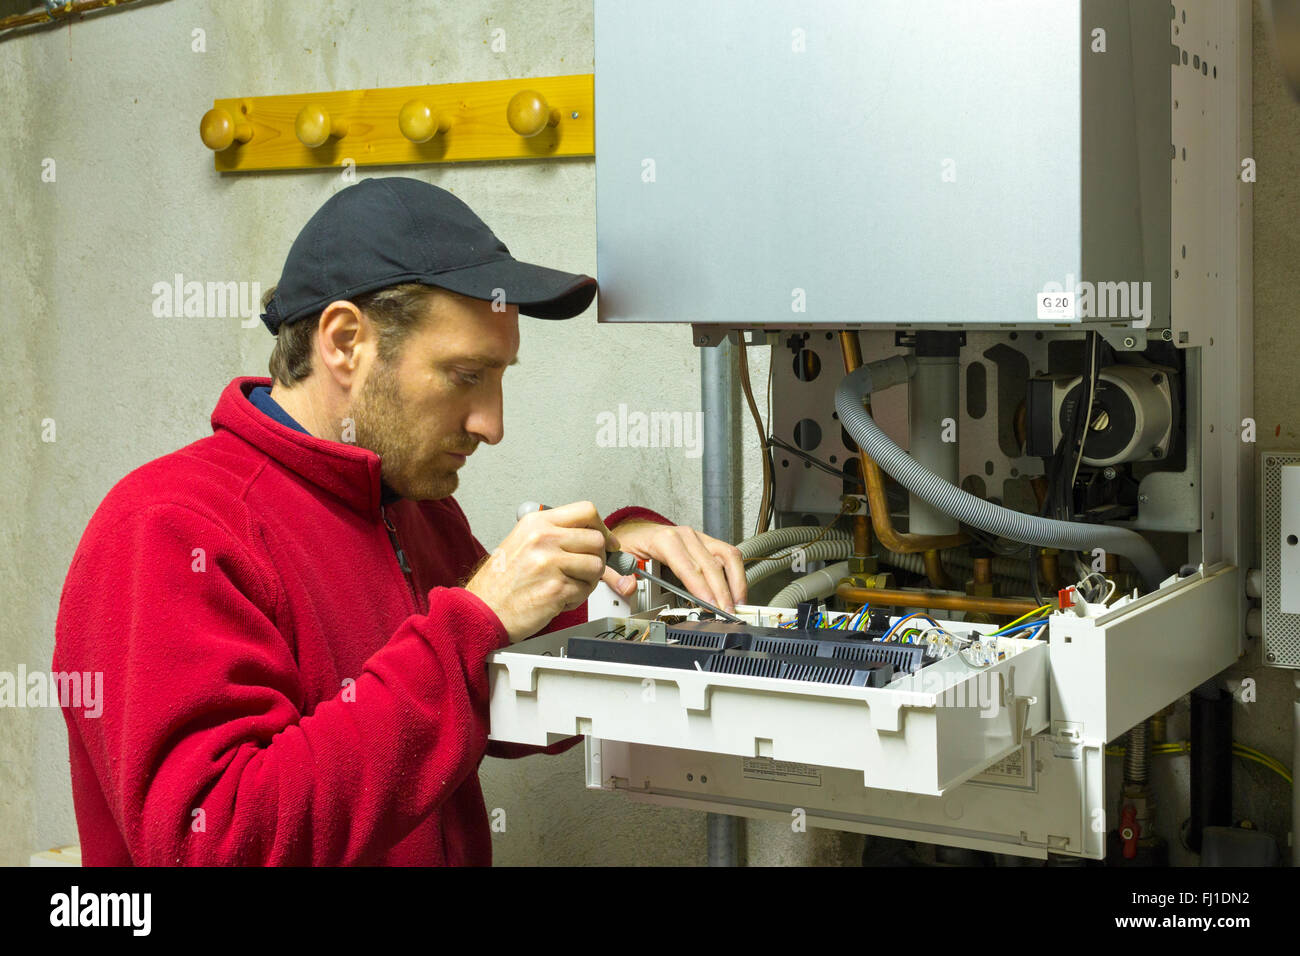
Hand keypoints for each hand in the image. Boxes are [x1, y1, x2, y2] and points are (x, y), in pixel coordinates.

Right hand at [467, 501, 617, 642]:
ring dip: (588, 581)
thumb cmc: (501, 581)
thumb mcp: (522, 541)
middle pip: (596, 540)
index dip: (603, 528)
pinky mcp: (556, 588)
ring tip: (568, 585)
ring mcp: (550, 563)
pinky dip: (576, 598)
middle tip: (585, 570)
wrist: (482, 610)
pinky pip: (586, 590)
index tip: (608, 541)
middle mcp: (544, 538)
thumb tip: (590, 534)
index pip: (586, 511)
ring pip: (596, 566)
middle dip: (597, 559)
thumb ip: (554, 533)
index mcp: (537, 522)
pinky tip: (558, 598)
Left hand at [604, 520, 746, 613]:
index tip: (710, 603)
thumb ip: (617, 576)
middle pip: (711, 564)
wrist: (633, 530)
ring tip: (737, 604)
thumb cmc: (629, 544)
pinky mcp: (706, 543)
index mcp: (664, 539)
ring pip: (726, 556)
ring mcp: (698, 538)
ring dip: (735, 581)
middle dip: (722, 591)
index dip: (702, 586)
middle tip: (726, 612)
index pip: (688, 565)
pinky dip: (735, 574)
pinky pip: (728, 555)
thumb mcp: (616, 559)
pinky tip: (736, 592)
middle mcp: (685, 536)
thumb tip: (628, 587)